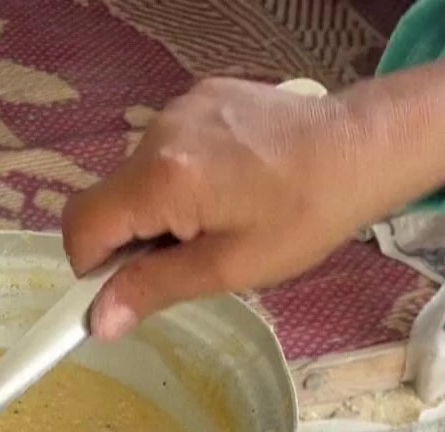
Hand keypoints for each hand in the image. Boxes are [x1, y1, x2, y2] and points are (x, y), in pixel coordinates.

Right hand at [63, 50, 444, 339]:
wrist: (363, 147)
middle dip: (136, 236)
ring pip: (139, 174)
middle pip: (111, 199)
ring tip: (222, 217)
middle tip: (192, 256)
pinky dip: (183, 174)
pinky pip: (167, 147)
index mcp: (163, 177)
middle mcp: (159, 132)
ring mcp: (179, 108)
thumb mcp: (230, 267)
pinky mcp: (200, 95)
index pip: (82, 225)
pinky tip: (232, 183)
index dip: (90, 266)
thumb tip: (97, 322)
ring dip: (162, 206)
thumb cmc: (305, 215)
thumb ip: (155, 289)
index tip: (122, 288)